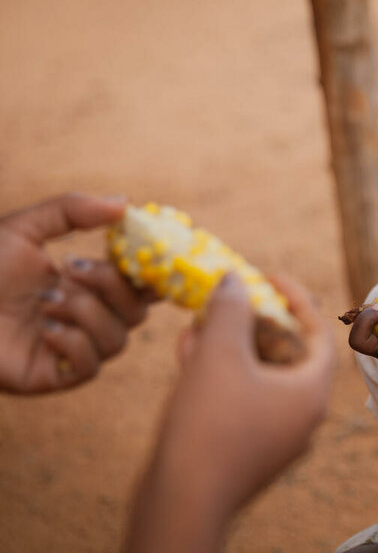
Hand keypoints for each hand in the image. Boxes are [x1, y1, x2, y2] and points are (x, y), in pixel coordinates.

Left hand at [0, 193, 150, 393]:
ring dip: (86, 313)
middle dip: (111, 285)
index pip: (140, 284)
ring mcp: (73, 349)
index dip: (153, 273)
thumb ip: (74, 210)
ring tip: (45, 300)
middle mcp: (87, 319)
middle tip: (71, 268)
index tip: (149, 253)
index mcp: (87, 286)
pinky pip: (91, 365)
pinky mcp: (56, 376)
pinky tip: (44, 329)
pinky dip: (73, 342)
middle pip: (138, 311)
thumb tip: (126, 203)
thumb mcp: (24, 228)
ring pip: (118, 338)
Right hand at [126, 273, 335, 552]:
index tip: (270, 277)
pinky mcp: (247, 451)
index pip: (319, 333)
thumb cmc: (208, 425)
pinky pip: (241, 399)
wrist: (180, 505)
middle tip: (230, 299)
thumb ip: (230, 309)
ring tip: (201, 319)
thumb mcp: (219, 354)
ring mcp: (275, 437)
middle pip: (287, 353)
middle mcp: (302, 417)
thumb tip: (234, 280)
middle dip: (254, 321)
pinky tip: (189, 351)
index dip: (297, 298)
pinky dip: (220, 373)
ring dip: (230, 344)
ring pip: (258, 375)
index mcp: (311, 393)